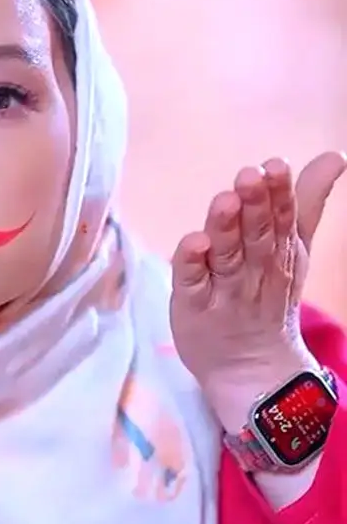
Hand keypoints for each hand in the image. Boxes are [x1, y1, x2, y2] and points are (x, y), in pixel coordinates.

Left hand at [169, 152, 345, 413]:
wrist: (253, 368)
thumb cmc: (268, 295)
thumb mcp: (294, 249)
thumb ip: (306, 202)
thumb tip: (336, 155)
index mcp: (281, 253)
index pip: (283, 219)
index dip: (279, 192)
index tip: (275, 163)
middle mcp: (255, 271)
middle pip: (256, 235)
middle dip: (254, 205)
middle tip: (249, 175)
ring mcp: (224, 291)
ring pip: (226, 257)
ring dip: (225, 229)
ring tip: (225, 200)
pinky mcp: (193, 307)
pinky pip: (192, 284)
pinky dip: (191, 264)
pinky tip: (191, 243)